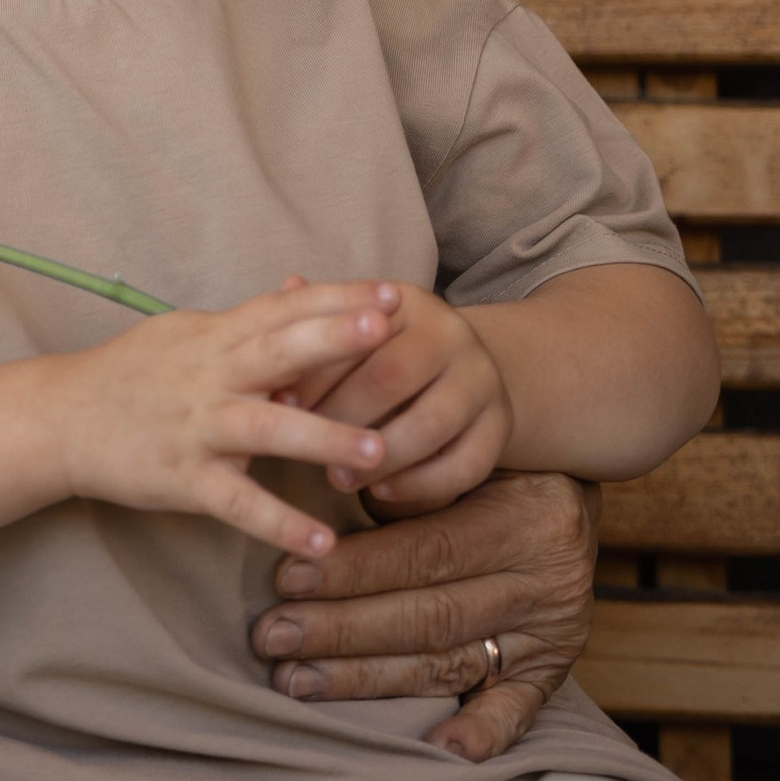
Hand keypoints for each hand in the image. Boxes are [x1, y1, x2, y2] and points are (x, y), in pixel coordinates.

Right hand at [36, 286, 401, 558]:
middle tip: (388, 331)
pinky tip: (321, 542)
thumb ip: (248, 316)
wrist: (60, 418)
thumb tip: (301, 283)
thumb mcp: (188, 332)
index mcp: (216, 337)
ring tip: (379, 452)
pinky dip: (277, 522)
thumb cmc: (132, 373)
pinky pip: (235, 502)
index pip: (282, 309)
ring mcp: (196, 427)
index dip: (336, 299)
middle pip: (277, 350)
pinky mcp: (181, 478)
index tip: (391, 293)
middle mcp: (210, 375)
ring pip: (265, 428)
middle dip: (332, 340)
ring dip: (322, 438)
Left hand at [248, 467, 602, 758]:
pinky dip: (480, 734)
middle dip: (341, 631)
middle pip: (430, 616)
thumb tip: (316, 530)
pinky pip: (517, 711)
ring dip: (367, 679)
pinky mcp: (552, 670)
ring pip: (449, 664)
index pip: (427, 553)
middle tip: (272, 637)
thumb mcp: (454, 456)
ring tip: (297, 681)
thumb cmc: (483, 468)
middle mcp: (545, 582)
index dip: (353, 570)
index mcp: (524, 520)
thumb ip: (401, 490)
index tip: (285, 580)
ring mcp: (552, 633)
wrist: (565, 487)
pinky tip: (436, 750)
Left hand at [287, 281, 513, 510]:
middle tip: (305, 446)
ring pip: (430, 425)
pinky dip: (418, 484)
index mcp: (407, 304)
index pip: (358, 333)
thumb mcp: (352, 334)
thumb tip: (286, 287)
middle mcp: (452, 335)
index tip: (279, 403)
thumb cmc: (380, 354)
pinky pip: (464, 465)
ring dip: (379, 458)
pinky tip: (380, 493)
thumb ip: (317, 325)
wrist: (458, 371)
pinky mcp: (499, 427)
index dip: (316, 371)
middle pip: (392, 377)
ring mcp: (481, 381)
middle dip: (343, 415)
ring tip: (337, 479)